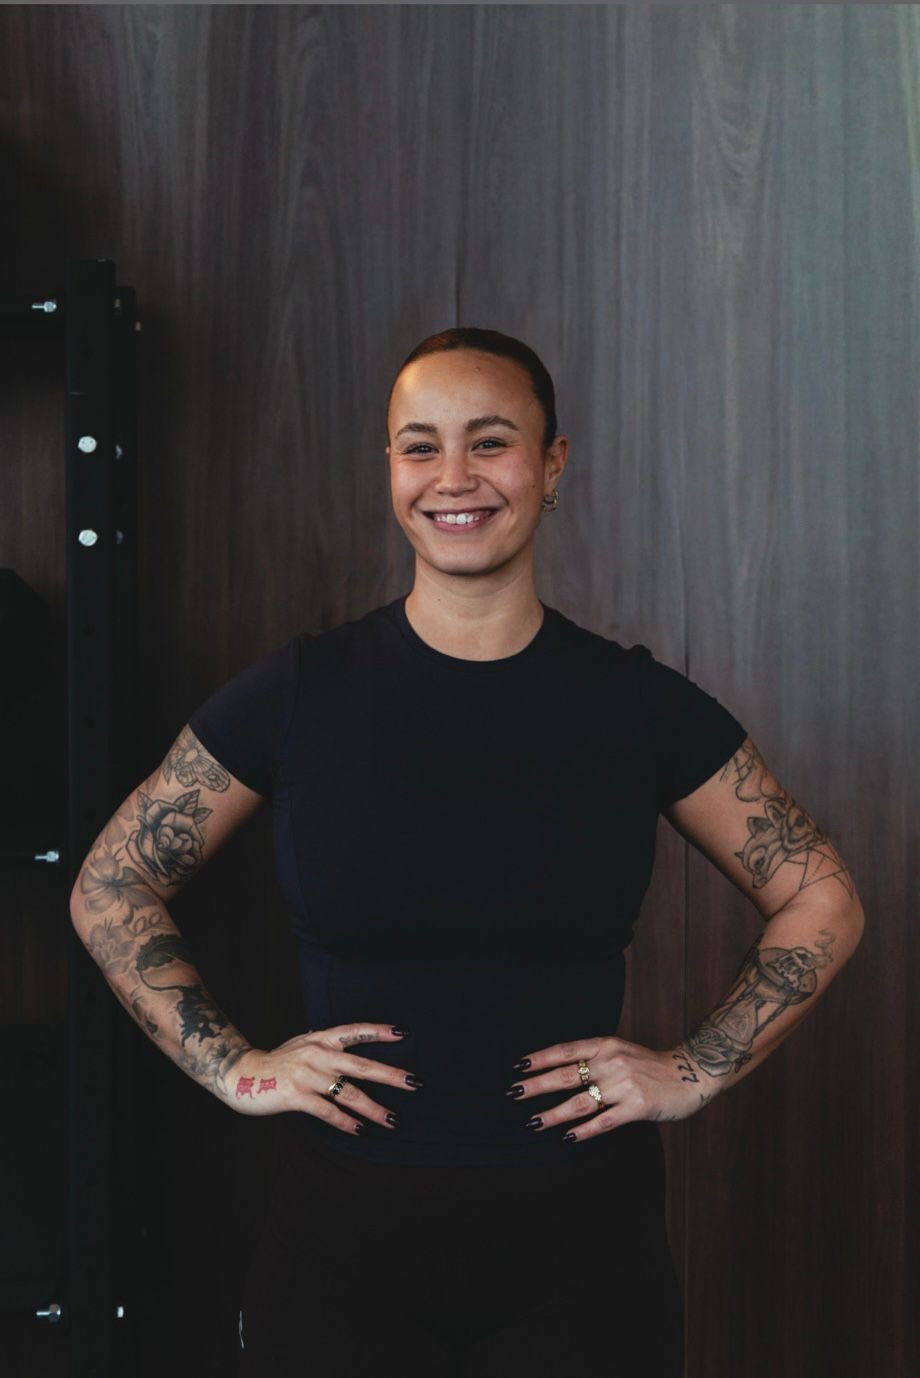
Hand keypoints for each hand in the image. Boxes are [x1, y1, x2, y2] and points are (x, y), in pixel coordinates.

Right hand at [226, 1023, 421, 1134]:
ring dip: (373, 1108)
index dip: (378, 1031)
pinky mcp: (296, 1095)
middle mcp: (318, 1054)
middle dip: (390, 1075)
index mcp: (320, 1039)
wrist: (241, 1073)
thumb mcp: (301, 1043)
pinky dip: (344, 1121)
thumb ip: (321, 1041)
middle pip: (361, 1065)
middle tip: (414, 1083)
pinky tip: (359, 1129)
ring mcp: (307, 1075)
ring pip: (348, 1093)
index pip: (354, 1031)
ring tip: (392, 1120)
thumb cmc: (276, 1060)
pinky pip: (327, 1111)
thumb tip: (342, 1036)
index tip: (403, 1033)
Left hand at [506, 1035, 714, 1141]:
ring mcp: (624, 1084)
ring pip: (581, 1101)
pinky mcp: (637, 1106)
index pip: (566, 1050)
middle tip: (514, 1094)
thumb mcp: (621, 1051)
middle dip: (537, 1085)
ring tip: (535, 1122)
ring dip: (554, 1113)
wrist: (691, 1072)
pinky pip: (604, 1121)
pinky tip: (568, 1136)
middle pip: (567, 1075)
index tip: (519, 1067)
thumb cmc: (651, 1065)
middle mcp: (612, 1061)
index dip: (541, 1058)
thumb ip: (595, 1058)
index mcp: (606, 1044)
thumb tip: (560, 1072)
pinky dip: (585, 1130)